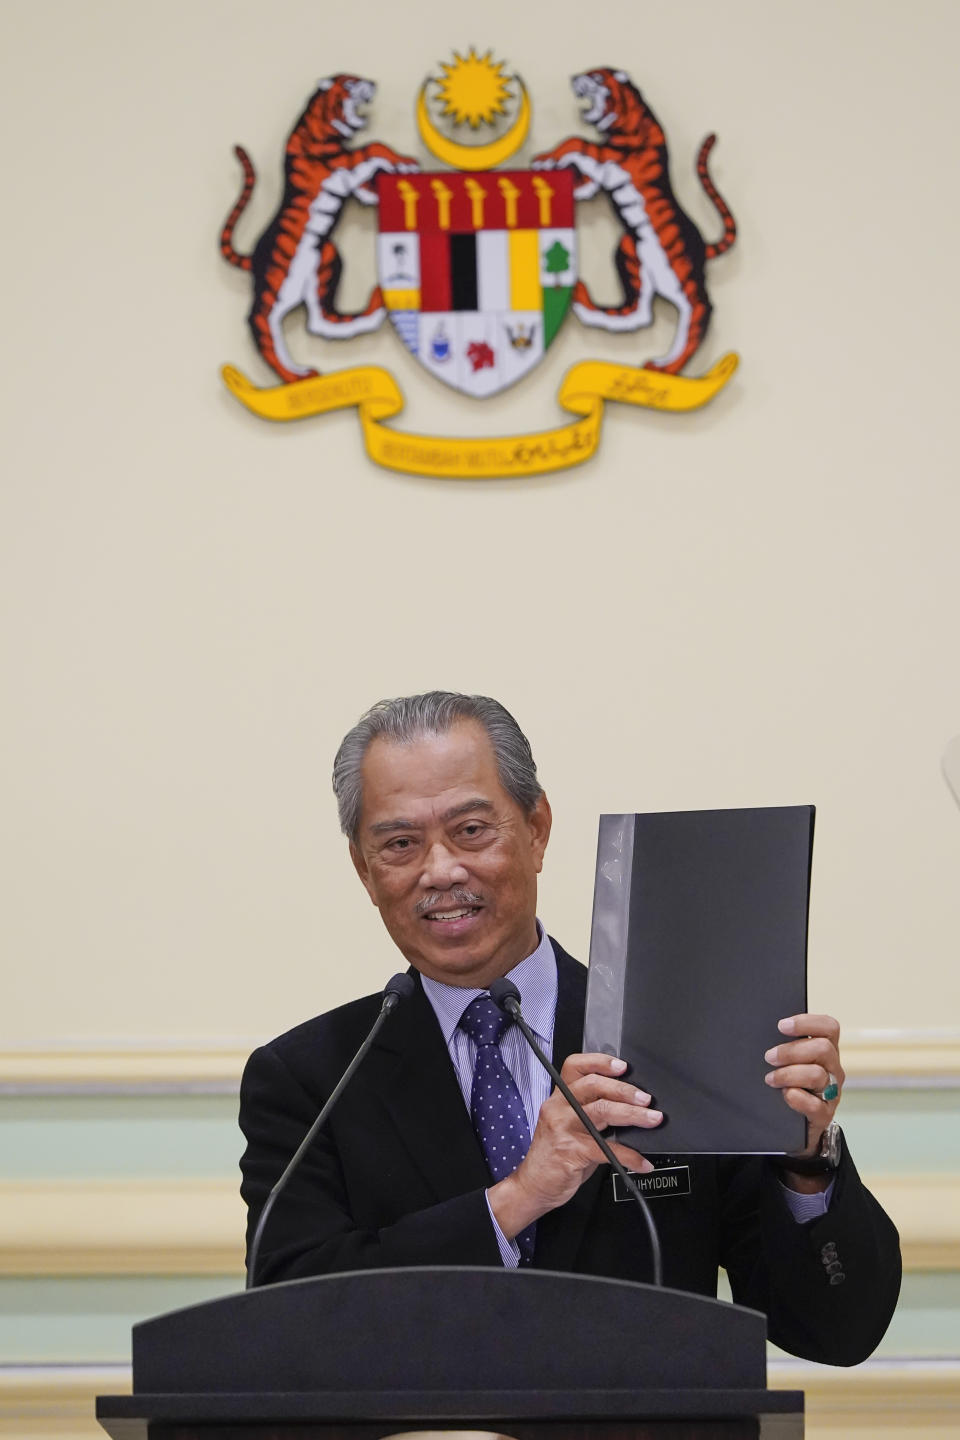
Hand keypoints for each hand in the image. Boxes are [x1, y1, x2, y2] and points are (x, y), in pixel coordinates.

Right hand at [487, 1053, 661, 1240]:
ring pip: (602, 1111)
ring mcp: (563, 1129)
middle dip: (625, 1090)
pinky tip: (642, 1163)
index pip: (575, 1067)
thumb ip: (591, 1114)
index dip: (600, 1062)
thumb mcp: (569, 1128)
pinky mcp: (571, 1152)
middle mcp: (558, 1109)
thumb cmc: (554, 1157)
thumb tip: (628, 1108)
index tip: (623, 1067)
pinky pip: (607, 1149)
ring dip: (633, 1114)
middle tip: (646, 1099)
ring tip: (652, 1119)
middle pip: (594, 1085)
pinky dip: (630, 1156)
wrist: (533, 1186)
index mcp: (558, 1099)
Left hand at [765, 1013, 843, 1186]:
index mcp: (826, 1050)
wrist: (792, 1126)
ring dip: (789, 1074)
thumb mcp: (789, 1062)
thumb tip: (760, 1032)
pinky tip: (786, 1095)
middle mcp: (833, 1068)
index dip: (807, 1022)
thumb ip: (784, 1047)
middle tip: (769, 1057)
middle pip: (823, 1048)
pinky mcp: (825, 1114)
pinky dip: (798, 1098)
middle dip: (791, 1051)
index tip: (781, 1026)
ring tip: (770, 1079)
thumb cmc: (788, 1084)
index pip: (829, 1027)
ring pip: (817, 1075)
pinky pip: (816, 1105)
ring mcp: (832, 1092)